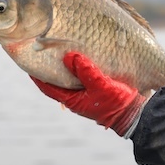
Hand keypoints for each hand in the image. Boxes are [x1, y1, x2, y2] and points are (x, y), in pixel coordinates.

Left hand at [30, 52, 145, 135]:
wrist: (136, 114)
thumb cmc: (117, 103)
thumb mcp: (101, 86)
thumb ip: (86, 72)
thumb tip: (69, 57)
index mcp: (72, 100)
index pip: (47, 87)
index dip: (37, 74)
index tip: (29, 60)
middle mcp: (76, 99)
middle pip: (57, 81)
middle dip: (50, 67)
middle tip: (44, 50)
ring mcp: (86, 95)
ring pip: (70, 79)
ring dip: (65, 67)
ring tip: (61, 51)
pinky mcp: (97, 90)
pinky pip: (82, 78)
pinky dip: (78, 68)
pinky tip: (81, 58)